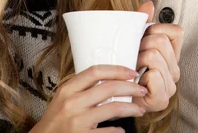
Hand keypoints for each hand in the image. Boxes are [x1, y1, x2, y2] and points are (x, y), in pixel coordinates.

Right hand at [31, 65, 145, 131]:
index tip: (131, 72)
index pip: (95, 72)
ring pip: (113, 109)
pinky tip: (121, 129)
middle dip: (130, 88)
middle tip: (141, 90)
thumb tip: (109, 80)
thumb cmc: (55, 119)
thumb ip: (81, 88)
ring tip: (139, 109)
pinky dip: (118, 130)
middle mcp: (73, 102)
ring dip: (131, 108)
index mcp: (68, 89)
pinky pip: (109, 131)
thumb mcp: (64, 98)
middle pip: (109, 88)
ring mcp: (78, 120)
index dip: (117, 70)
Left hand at [133, 1, 182, 111]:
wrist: (113, 97)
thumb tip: (148, 4)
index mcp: (171, 54)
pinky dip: (140, 75)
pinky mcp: (162, 99)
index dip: (155, 29)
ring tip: (132, 69)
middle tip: (133, 56)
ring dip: (137, 60)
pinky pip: (154, 75)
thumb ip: (141, 22)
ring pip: (154, 56)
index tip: (142, 38)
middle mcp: (174, 69)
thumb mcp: (132, 42)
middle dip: (141, 44)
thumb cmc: (124, 69)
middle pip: (161, 41)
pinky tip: (135, 81)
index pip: (175, 31)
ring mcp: (170, 85)